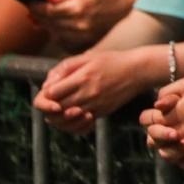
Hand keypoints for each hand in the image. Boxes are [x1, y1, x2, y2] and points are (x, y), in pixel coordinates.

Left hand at [27, 0, 140, 51]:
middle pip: (49, 22)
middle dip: (39, 16)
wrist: (137, 8)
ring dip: (47, 26)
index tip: (30, 3)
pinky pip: (66, 40)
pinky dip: (58, 34)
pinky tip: (58, 29)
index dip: (35, 7)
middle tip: (33, 11)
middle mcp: (79, 23)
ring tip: (43, 19)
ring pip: (55, 33)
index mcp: (78, 7)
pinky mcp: (88, 41)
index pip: (47, 10)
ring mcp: (84, 34)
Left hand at [33, 47, 154, 131]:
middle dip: (49, 107)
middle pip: (55, 109)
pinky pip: (81, 125)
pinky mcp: (102, 112)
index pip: (50, 94)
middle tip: (52, 102)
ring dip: (58, 117)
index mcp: (82, 77)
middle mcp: (87, 93)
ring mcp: (95, 105)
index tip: (49, 90)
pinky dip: (72, 124)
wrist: (139, 70)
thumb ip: (65, 68)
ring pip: (66, 120)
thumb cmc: (113, 61)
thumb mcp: (88, 57)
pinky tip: (73, 116)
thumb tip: (48, 84)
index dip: (45, 94)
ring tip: (60, 110)